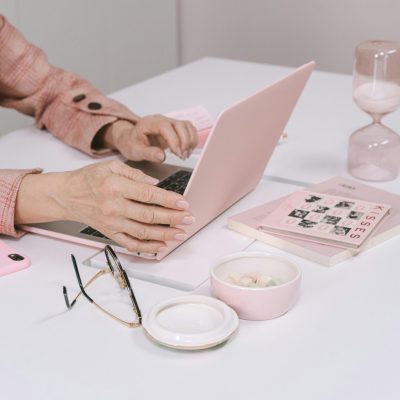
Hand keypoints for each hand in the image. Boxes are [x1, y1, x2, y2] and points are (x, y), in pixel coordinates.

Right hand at [15, 160, 194, 253]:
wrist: (67, 195)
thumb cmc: (89, 179)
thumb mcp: (111, 166)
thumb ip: (136, 173)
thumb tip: (156, 184)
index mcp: (116, 186)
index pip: (148, 194)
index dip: (168, 200)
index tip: (184, 203)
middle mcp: (114, 206)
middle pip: (149, 215)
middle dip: (172, 218)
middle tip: (189, 219)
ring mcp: (112, 222)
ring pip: (143, 232)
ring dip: (165, 234)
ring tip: (181, 233)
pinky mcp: (110, 233)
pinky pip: (130, 243)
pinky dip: (147, 247)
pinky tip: (161, 246)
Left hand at [99, 116, 197, 161]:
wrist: (130, 139)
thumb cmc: (131, 143)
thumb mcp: (135, 151)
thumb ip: (148, 154)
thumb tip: (162, 157)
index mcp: (149, 123)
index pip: (165, 127)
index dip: (174, 140)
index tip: (177, 153)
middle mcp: (161, 120)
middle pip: (180, 124)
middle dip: (184, 141)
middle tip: (182, 156)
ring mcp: (169, 122)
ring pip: (187, 126)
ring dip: (190, 141)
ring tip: (185, 155)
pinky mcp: (175, 128)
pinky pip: (189, 129)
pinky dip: (192, 140)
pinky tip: (187, 150)